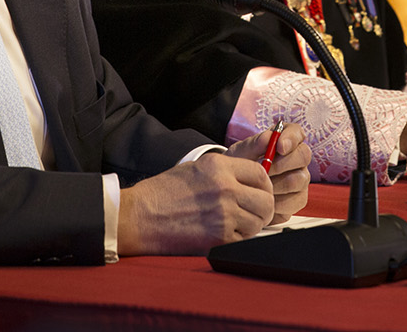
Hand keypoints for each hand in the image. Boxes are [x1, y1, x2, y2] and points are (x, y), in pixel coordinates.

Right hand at [117, 152, 274, 255]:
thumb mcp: (197, 168)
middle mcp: (225, 188)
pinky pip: (244, 240)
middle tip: (254, 212)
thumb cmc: (164, 192)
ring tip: (236, 224)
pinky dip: (238, 239)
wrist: (140, 216)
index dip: (264, 185)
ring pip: (258, 222)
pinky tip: (224, 233)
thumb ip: (226, 171)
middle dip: (263, 208)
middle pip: (266, 200)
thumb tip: (252, 179)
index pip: (260, 174)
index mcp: (219, 166)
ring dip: (251, 225)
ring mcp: (224, 213)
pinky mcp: (219, 237)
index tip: (260, 192)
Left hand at [226, 123, 309, 223]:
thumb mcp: (240, 154)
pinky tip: (264, 200)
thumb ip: (253, 145)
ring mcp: (300, 178)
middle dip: (283, 163)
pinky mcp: (298, 199)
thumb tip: (268, 137)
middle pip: (304, 155)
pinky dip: (278, 201)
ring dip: (277, 184)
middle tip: (265, 171)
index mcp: (284, 140)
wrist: (236, 191)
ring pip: (299, 179)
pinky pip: (295, 200)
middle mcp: (297, 158)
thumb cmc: (240, 167)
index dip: (291, 138)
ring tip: (259, 187)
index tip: (279, 146)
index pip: (297, 132)